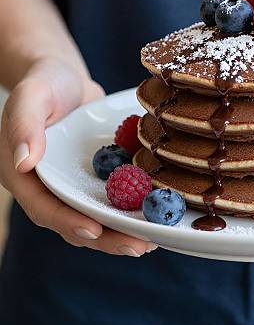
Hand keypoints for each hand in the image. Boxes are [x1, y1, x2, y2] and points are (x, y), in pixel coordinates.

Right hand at [0, 57, 156, 256]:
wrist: (68, 77)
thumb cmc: (44, 82)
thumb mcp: (30, 96)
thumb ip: (24, 126)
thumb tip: (23, 163)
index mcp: (26, 176)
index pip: (44, 208)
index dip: (68, 222)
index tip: (94, 231)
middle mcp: (52, 187)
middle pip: (76, 220)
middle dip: (107, 238)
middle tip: (138, 247)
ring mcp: (76, 183)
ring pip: (99, 214)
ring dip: (124, 230)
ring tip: (154, 239)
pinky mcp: (98, 176)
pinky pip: (116, 196)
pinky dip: (134, 207)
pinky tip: (160, 213)